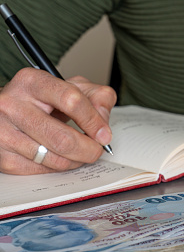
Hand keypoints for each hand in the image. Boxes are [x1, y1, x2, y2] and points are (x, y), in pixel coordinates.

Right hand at [0, 68, 116, 174]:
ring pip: (54, 159)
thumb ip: (97, 98)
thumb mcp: (72, 87)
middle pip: (63, 138)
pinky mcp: (1, 155)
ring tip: (80, 153)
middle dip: (88, 149)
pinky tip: (61, 157)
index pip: (71, 101)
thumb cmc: (43, 99)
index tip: (105, 135)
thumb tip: (103, 125)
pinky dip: (58, 167)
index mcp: (33, 82)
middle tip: (97, 150)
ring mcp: (2, 131)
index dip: (94, 121)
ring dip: (76, 160)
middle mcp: (12, 104)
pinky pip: (40, 170)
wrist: (6, 110)